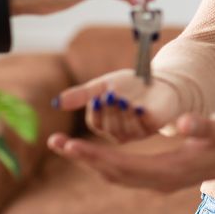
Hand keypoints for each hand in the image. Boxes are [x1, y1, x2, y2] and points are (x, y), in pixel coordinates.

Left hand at [47, 110, 214, 190]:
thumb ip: (202, 124)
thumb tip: (183, 122)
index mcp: (170, 171)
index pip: (122, 166)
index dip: (94, 156)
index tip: (70, 144)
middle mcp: (160, 181)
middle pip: (112, 174)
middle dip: (83, 158)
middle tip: (54, 142)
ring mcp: (160, 181)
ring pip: (116, 175)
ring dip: (90, 161)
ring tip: (65, 146)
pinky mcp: (160, 176)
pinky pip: (124, 173)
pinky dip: (104, 162)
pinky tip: (92, 152)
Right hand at [54, 69, 181, 143]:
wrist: (158, 81)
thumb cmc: (129, 84)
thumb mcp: (102, 86)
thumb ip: (81, 94)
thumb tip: (56, 103)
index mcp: (105, 124)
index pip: (95, 122)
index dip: (96, 110)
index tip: (97, 96)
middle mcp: (119, 132)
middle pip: (109, 126)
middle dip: (109, 109)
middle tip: (110, 94)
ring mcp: (137, 131)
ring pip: (125, 127)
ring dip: (123, 112)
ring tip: (123, 98)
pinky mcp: (153, 126)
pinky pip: (143, 124)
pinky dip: (140, 115)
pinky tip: (139, 106)